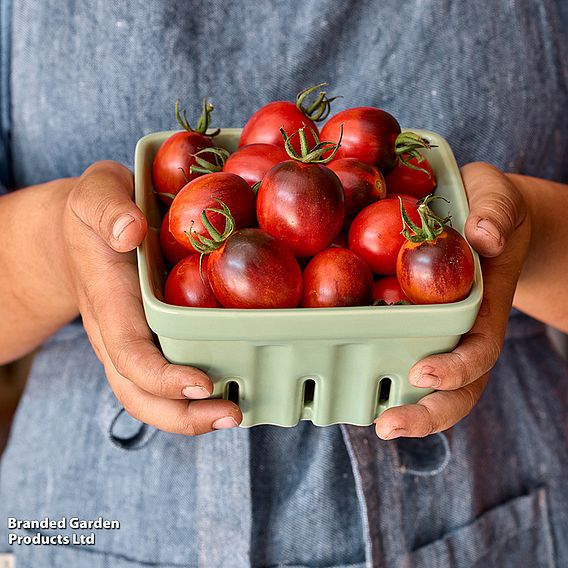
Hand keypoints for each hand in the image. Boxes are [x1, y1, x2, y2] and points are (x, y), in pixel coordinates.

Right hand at [63, 161, 241, 433]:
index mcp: (107, 303)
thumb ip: (107, 208)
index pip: (129, 353)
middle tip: (233, 415)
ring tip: (236, 415)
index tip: (203, 384)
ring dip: (190, 417)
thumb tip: (130, 232)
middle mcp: (115, 334)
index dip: (163, 377)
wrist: (77, 237)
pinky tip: (230, 390)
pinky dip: (191, 397)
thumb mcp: (96, 194)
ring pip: (148, 397)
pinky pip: (162, 379)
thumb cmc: (93, 215)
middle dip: (183, 415)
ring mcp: (129, 343)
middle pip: (139, 393)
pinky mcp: (144, 341)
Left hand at [374, 162, 530, 438]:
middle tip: (388, 425)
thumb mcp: (497, 198)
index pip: (479, 350)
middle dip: (426, 412)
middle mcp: (463, 331)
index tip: (422, 371)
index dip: (456, 368)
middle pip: (456, 388)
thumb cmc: (488, 207)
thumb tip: (483, 236)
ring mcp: (439, 334)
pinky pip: (398, 353)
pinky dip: (377, 372)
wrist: (480, 218)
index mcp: (485, 307)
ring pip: (427, 385)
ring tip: (366, 421)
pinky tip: (343, 378)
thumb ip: (496, 213)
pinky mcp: (412, 324)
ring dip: (401, 408)